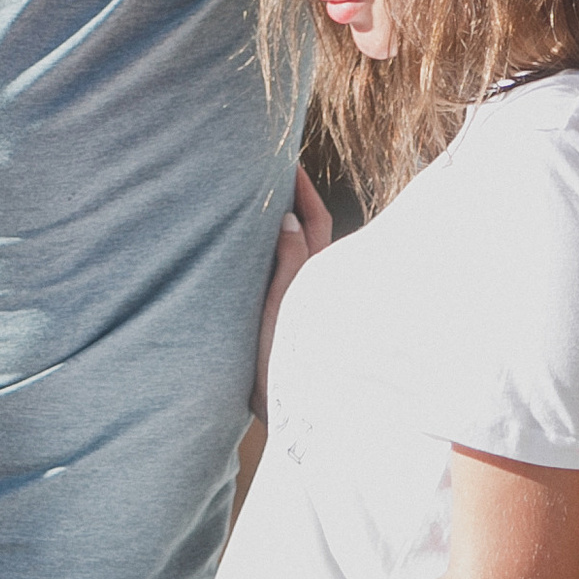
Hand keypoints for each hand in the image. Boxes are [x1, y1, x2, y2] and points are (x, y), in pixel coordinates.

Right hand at [254, 165, 334, 412]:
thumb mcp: (281, 310)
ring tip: (262, 200)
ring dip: (286, 225)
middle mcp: (319, 287)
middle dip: (294, 202)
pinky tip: (258, 245)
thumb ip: (288, 264)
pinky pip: (290, 272)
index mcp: (320, 279)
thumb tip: (287, 218)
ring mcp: (307, 301)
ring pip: (302, 252)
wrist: (289, 416)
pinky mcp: (294, 316)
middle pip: (311, 233)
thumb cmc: (284, 363)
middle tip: (270, 172)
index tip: (286, 162)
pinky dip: (279, 250)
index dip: (302, 190)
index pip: (315, 222)